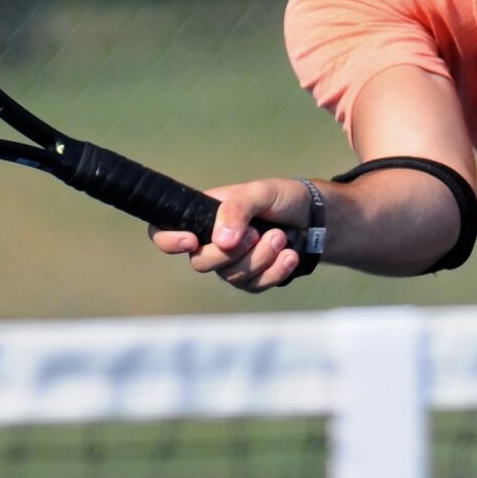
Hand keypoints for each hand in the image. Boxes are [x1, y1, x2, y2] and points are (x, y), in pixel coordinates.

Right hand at [148, 177, 312, 292]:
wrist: (314, 216)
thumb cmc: (280, 197)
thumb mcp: (259, 192)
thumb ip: (236, 210)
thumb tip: (221, 241)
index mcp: (202, 215)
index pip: (163, 231)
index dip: (169, 241)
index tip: (192, 241)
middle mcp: (210, 242)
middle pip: (200, 262)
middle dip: (231, 252)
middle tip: (258, 233)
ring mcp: (230, 263)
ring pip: (231, 276)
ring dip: (260, 258)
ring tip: (282, 238)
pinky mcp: (252, 279)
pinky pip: (254, 286)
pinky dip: (274, 271)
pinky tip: (290, 256)